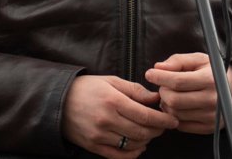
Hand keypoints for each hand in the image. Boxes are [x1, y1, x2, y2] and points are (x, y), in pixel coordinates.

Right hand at [62, 74, 178, 157]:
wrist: (58, 101)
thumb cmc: (87, 88)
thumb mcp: (111, 81)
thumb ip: (135, 90)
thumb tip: (155, 98)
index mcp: (113, 101)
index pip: (145, 115)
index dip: (163, 120)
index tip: (173, 120)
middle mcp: (107, 120)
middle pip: (142, 132)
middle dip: (158, 130)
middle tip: (164, 126)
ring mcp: (100, 136)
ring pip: (133, 144)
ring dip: (147, 140)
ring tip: (150, 132)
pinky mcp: (94, 146)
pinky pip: (119, 156)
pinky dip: (133, 153)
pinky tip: (139, 146)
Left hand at [145, 52, 231, 134]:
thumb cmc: (211, 72)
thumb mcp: (198, 59)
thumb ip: (177, 61)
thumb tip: (158, 67)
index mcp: (210, 79)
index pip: (177, 81)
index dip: (160, 77)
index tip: (150, 73)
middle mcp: (212, 100)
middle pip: (174, 100)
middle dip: (163, 91)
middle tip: (164, 85)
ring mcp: (211, 116)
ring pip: (175, 114)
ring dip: (166, 104)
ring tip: (171, 94)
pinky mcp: (208, 128)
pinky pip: (181, 125)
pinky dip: (174, 115)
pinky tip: (177, 106)